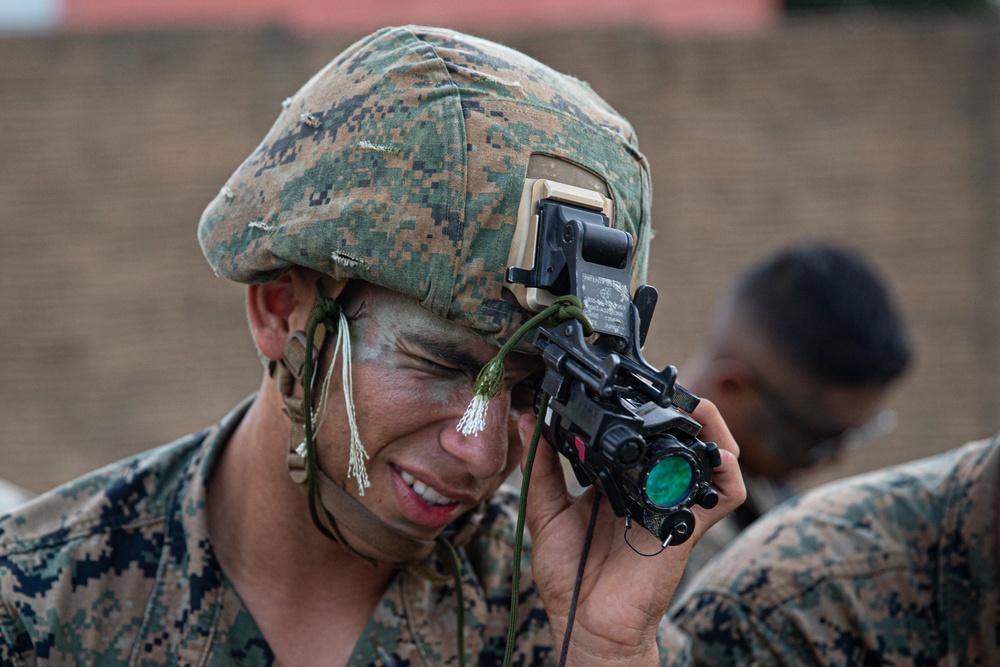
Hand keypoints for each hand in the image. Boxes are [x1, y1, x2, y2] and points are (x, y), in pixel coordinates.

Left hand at [518, 398, 744, 665]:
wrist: (586, 623)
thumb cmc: (569, 577)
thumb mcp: (547, 512)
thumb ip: (541, 467)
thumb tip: (529, 420)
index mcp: (618, 483)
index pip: (639, 436)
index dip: (643, 408)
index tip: (630, 383)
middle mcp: (650, 490)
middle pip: (680, 440)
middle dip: (683, 410)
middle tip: (668, 387)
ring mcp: (672, 507)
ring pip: (709, 458)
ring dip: (712, 429)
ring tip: (698, 407)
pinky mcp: (688, 527)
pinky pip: (724, 497)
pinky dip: (727, 472)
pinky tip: (715, 453)